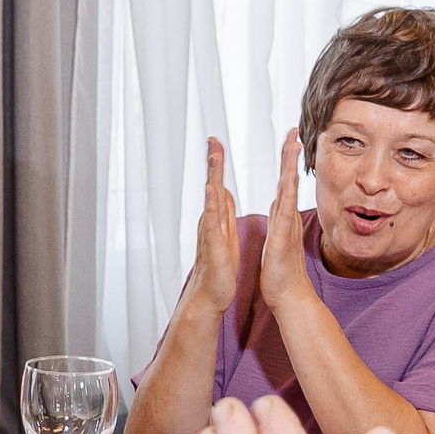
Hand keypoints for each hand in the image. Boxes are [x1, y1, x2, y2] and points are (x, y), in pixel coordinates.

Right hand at [188, 137, 242, 315]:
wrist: (211, 294)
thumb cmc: (219, 266)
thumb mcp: (225, 232)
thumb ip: (222, 211)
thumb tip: (221, 191)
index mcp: (217, 217)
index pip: (218, 184)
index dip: (217, 162)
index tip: (216, 140)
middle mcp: (210, 220)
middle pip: (212, 185)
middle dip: (213, 162)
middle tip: (212, 139)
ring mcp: (209, 231)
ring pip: (211, 199)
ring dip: (212, 176)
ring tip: (213, 156)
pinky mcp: (213, 245)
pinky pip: (211, 222)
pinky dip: (210, 205)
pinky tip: (211, 190)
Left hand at [256, 130, 309, 314]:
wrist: (289, 295)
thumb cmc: (281, 271)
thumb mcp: (278, 238)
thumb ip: (279, 220)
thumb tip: (279, 204)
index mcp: (282, 217)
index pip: (284, 182)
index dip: (286, 160)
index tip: (289, 138)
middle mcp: (286, 218)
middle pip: (288, 180)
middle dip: (290, 154)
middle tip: (293, 130)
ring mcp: (286, 227)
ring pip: (288, 191)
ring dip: (290, 168)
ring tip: (292, 145)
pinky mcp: (282, 239)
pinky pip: (285, 213)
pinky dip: (287, 195)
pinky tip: (289, 179)